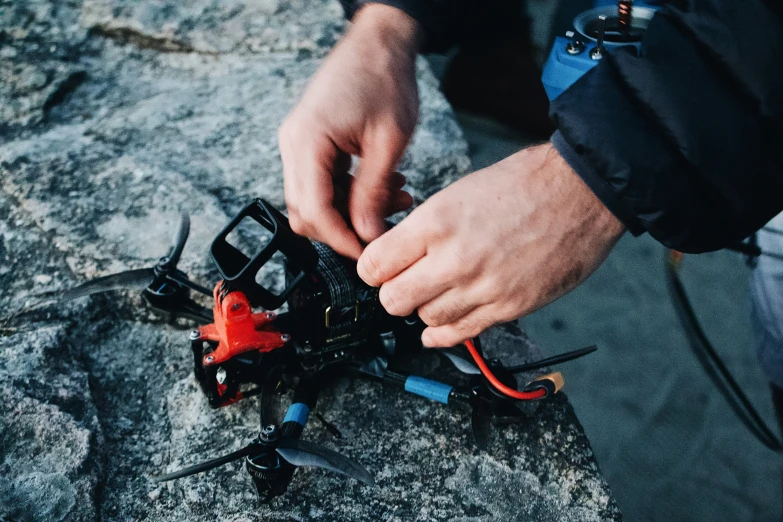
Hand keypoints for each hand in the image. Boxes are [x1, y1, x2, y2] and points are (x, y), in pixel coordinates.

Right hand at [278, 4, 421, 258]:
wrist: (380, 42)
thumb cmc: (384, 78)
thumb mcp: (388, 143)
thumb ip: (374, 193)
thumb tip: (368, 235)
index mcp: (307, 142)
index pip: (314, 211)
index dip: (341, 239)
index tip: (368, 253)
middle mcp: (293, 144)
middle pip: (305, 212)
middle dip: (344, 229)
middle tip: (381, 231)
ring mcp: (299, 143)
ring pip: (314, 200)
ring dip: (351, 210)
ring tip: (395, 200)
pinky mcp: (311, 142)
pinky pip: (323, 182)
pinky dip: (350, 193)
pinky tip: (383, 187)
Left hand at [357, 143, 625, 346]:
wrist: (580, 192)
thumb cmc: (523, 184)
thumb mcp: (458, 192)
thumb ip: (425, 229)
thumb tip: (399, 255)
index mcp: (436, 222)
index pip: (373, 266)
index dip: (372, 268)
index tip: (380, 268)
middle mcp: (454, 259)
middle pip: (393, 300)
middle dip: (394, 293)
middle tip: (405, 282)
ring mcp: (482, 287)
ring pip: (424, 319)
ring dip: (425, 309)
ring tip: (439, 292)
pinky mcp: (507, 308)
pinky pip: (458, 334)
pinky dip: (444, 333)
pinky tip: (442, 323)